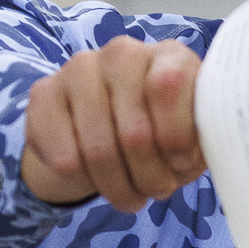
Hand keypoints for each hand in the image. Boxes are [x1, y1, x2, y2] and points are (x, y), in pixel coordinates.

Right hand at [21, 37, 205, 210]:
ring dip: (119, 187)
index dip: (177, 141)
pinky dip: (82, 181)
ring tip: (131, 194)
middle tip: (157, 190)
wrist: (105, 134)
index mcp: (170, 57)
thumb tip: (194, 154)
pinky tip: (93, 177)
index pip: (170, 86)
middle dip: (150, 178)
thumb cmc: (164, 136)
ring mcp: (79, 68)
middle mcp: (123, 53)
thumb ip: (205, 138)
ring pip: (98, 151)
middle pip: (135, 133)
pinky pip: (64, 155)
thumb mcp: (195, 138)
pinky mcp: (43, 94)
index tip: (182, 164)